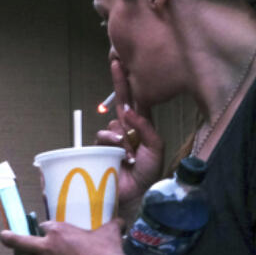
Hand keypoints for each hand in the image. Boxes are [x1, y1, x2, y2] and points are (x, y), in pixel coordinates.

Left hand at [0, 218, 125, 254]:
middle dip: (9, 239)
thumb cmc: (109, 252)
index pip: (42, 226)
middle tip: (3, 237)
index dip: (45, 230)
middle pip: (18, 242)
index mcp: (57, 231)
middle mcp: (46, 247)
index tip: (45, 232)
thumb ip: (111, 225)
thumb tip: (121, 221)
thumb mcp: (109, 232)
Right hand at [94, 58, 164, 207]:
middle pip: (120, 102)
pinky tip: (121, 154)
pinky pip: (102, 138)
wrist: (136, 194)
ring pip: (111, 125)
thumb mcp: (156, 148)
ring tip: (130, 153)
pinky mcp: (99, 151)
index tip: (124, 61)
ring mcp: (111, 140)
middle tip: (117, 64)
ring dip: (120, 136)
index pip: (135, 100)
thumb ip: (146, 128)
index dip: (129, 82)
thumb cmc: (148, 173)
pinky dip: (112, 143)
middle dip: (119, 83)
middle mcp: (125, 130)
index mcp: (140, 126)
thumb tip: (129, 111)